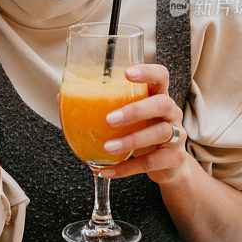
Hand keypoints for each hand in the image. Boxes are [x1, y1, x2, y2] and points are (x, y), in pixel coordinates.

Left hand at [99, 64, 188, 186]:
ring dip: (130, 141)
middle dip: (135, 110)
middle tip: (110, 119)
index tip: (126, 73)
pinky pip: (151, 162)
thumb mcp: (129, 118)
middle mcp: (172, 112)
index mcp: (159, 96)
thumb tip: (64, 96)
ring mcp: (177, 135)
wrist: (168, 165)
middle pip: (162, 104)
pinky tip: (108, 170)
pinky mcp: (175, 158)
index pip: (160, 76)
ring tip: (107, 147)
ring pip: (159, 133)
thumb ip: (103, 106)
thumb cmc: (143, 132)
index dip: (147, 71)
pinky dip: (127, 168)